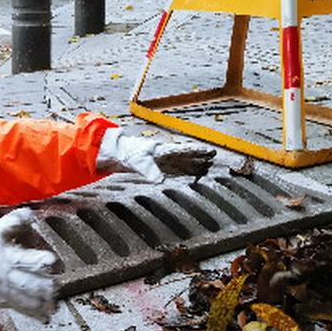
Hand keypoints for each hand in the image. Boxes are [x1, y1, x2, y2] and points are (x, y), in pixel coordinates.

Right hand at [0, 209, 56, 321]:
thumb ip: (16, 220)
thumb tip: (31, 215)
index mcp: (3, 256)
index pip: (23, 259)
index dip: (38, 260)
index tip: (52, 260)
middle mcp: (3, 275)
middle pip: (25, 284)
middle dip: (43, 286)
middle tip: (56, 285)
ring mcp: (2, 290)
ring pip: (24, 300)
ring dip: (41, 302)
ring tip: (54, 303)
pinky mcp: (2, 301)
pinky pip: (20, 309)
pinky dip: (33, 313)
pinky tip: (46, 315)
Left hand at [96, 128, 214, 182]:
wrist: (118, 154)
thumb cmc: (128, 154)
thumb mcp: (138, 163)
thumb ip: (150, 171)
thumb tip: (160, 181)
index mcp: (162, 149)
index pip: (183, 149)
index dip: (196, 151)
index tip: (208, 152)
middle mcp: (165, 154)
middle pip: (186, 155)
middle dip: (200, 156)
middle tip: (213, 157)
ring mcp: (164, 160)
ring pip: (183, 162)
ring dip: (195, 164)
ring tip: (207, 166)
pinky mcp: (160, 167)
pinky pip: (177, 169)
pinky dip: (186, 171)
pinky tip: (192, 173)